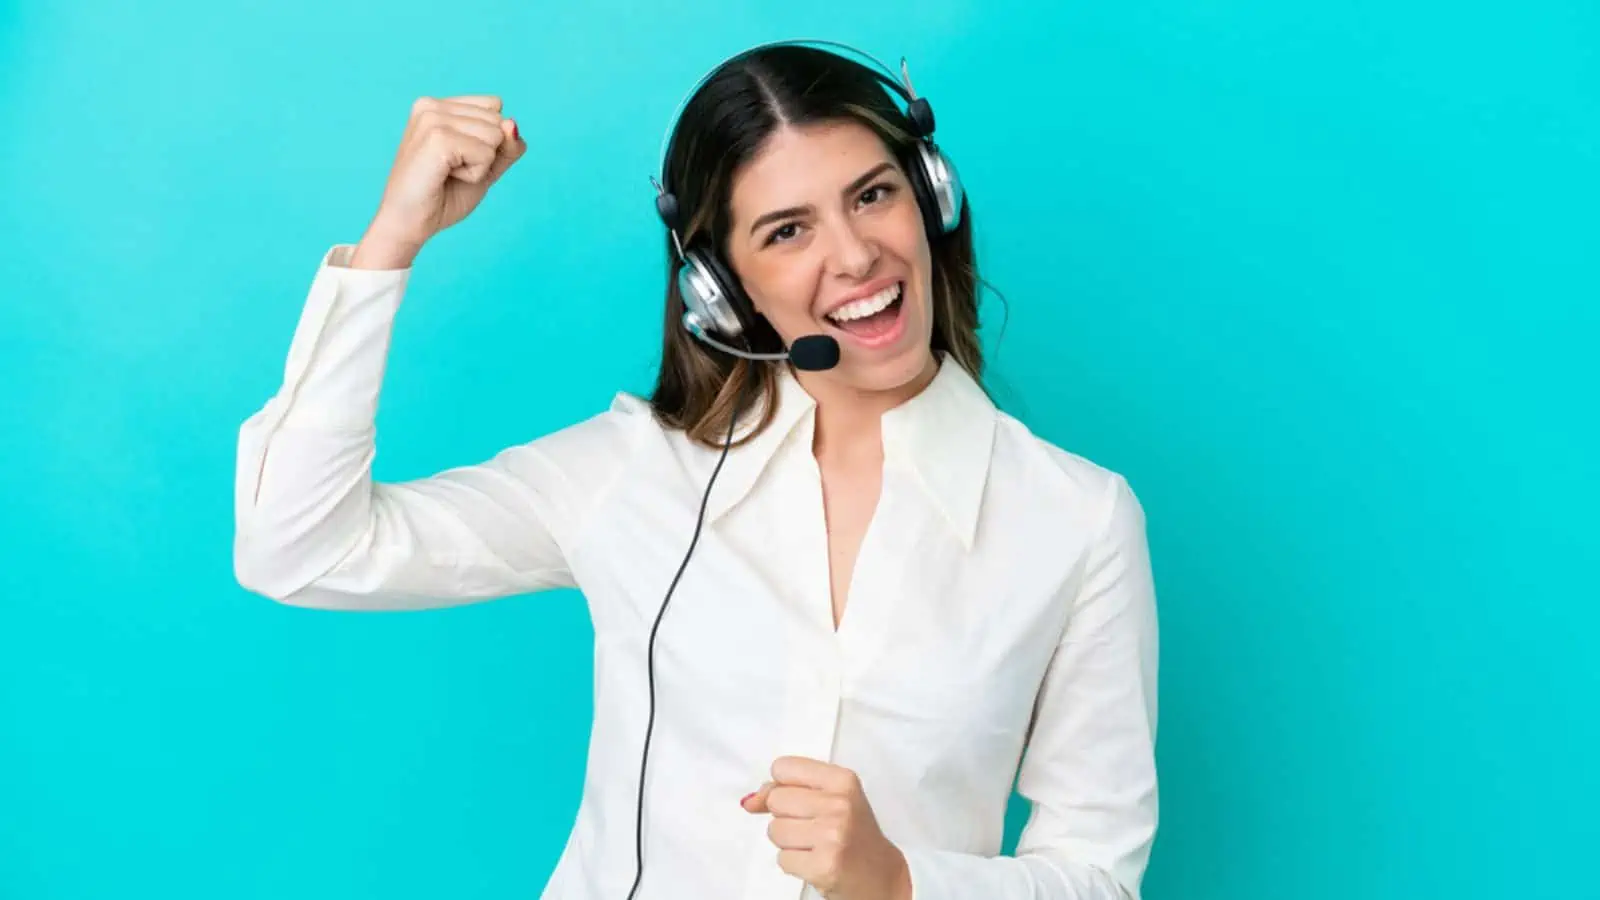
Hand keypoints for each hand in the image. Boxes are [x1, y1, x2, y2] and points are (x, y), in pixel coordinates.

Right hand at [353, 94, 526, 268]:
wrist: (408, 224)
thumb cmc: (442, 196)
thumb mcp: (486, 167)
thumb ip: (507, 146)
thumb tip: (512, 124)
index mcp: (438, 105)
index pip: (495, 106)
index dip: (489, 141)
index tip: (458, 159)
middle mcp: (431, 105)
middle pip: (498, 121)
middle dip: (485, 154)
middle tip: (451, 171)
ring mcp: (432, 119)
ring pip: (495, 136)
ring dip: (480, 165)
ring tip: (447, 174)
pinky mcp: (437, 138)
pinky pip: (486, 153)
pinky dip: (475, 174)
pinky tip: (447, 177)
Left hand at [742, 756, 912, 899]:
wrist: (882, 876)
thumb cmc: (852, 834)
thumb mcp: (830, 799)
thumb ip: (787, 790)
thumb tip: (749, 801)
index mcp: (843, 780)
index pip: (783, 768)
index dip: (783, 787)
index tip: (801, 800)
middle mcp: (840, 804)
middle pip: (775, 800)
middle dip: (785, 817)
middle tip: (812, 828)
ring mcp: (833, 835)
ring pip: (774, 830)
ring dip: (788, 843)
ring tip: (814, 846)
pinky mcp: (824, 865)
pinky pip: (782, 859)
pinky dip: (794, 864)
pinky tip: (815, 861)